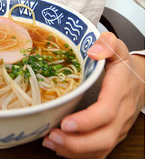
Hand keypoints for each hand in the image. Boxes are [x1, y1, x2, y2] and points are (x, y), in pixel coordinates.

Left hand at [42, 32, 144, 157]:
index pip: (106, 111)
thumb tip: (92, 51)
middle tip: (52, 136)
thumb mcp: (116, 46)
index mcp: (119, 90)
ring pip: (100, 148)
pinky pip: (98, 151)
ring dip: (74, 151)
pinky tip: (58, 147)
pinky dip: (78, 154)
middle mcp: (120, 114)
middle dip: (77, 143)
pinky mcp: (112, 135)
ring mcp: (118, 128)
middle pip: (103, 137)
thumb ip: (106, 43)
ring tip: (50, 141)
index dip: (87, 121)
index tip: (65, 122)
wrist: (141, 81)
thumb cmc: (123, 64)